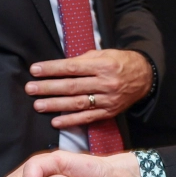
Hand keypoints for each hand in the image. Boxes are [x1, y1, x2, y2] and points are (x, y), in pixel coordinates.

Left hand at [26, 49, 151, 127]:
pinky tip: (56, 122)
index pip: (72, 67)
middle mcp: (105, 83)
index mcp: (102, 65)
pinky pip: (87, 118)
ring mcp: (107, 99)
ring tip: (38, 105)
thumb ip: (83, 60)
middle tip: (31, 88)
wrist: (144, 78)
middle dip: (49, 87)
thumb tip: (60, 66)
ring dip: (55, 105)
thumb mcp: (104, 54)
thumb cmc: (120, 62)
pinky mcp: (108, 112)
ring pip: (77, 103)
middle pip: (72, 86)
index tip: (35, 70)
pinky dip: (70, 121)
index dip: (52, 69)